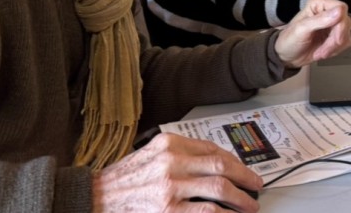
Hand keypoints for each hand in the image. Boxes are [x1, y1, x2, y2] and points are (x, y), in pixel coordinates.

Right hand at [92, 133, 260, 211]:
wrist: (94, 198)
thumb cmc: (124, 179)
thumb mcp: (152, 155)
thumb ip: (181, 155)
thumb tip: (216, 165)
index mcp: (169, 144)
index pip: (213, 149)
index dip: (235, 162)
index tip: (245, 170)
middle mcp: (171, 161)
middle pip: (221, 166)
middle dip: (245, 177)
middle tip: (256, 186)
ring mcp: (170, 187)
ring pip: (219, 189)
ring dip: (240, 199)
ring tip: (249, 205)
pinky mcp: (168, 210)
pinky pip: (207, 212)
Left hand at [274, 0, 350, 67]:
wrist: (287, 56)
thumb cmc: (289, 40)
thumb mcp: (301, 29)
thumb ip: (320, 20)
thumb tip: (339, 11)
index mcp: (318, 3)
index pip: (341, 8)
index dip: (340, 24)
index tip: (335, 37)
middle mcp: (328, 11)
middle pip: (345, 22)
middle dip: (335, 40)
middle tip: (323, 50)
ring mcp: (333, 23)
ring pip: (346, 34)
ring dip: (333, 47)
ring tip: (320, 52)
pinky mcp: (336, 35)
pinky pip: (345, 42)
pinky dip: (335, 50)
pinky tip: (323, 52)